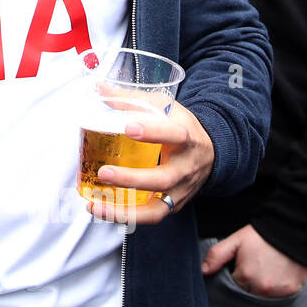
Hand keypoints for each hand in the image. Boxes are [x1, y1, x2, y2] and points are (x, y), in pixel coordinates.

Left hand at [85, 100, 213, 225]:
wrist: (211, 152)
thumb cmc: (181, 127)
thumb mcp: (164, 108)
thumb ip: (132, 100)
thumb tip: (100, 89)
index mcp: (188, 138)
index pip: (174, 135)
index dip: (153, 132)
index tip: (128, 127)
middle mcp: (186, 168)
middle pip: (162, 179)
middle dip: (131, 180)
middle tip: (103, 172)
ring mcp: (181, 191)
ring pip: (156, 209)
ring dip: (125, 211)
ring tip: (96, 205)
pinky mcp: (173, 205)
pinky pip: (150, 216)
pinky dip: (125, 217)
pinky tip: (101, 209)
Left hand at [201, 224, 306, 297]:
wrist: (291, 230)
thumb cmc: (261, 236)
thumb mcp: (235, 241)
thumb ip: (216, 255)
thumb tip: (203, 271)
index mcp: (245, 276)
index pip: (234, 284)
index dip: (237, 274)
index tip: (244, 264)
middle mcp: (261, 287)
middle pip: (248, 292)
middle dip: (249, 282)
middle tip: (256, 266)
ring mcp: (277, 290)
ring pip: (263, 296)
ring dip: (263, 287)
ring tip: (267, 269)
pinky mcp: (291, 290)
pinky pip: (280, 295)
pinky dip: (278, 288)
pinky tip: (278, 274)